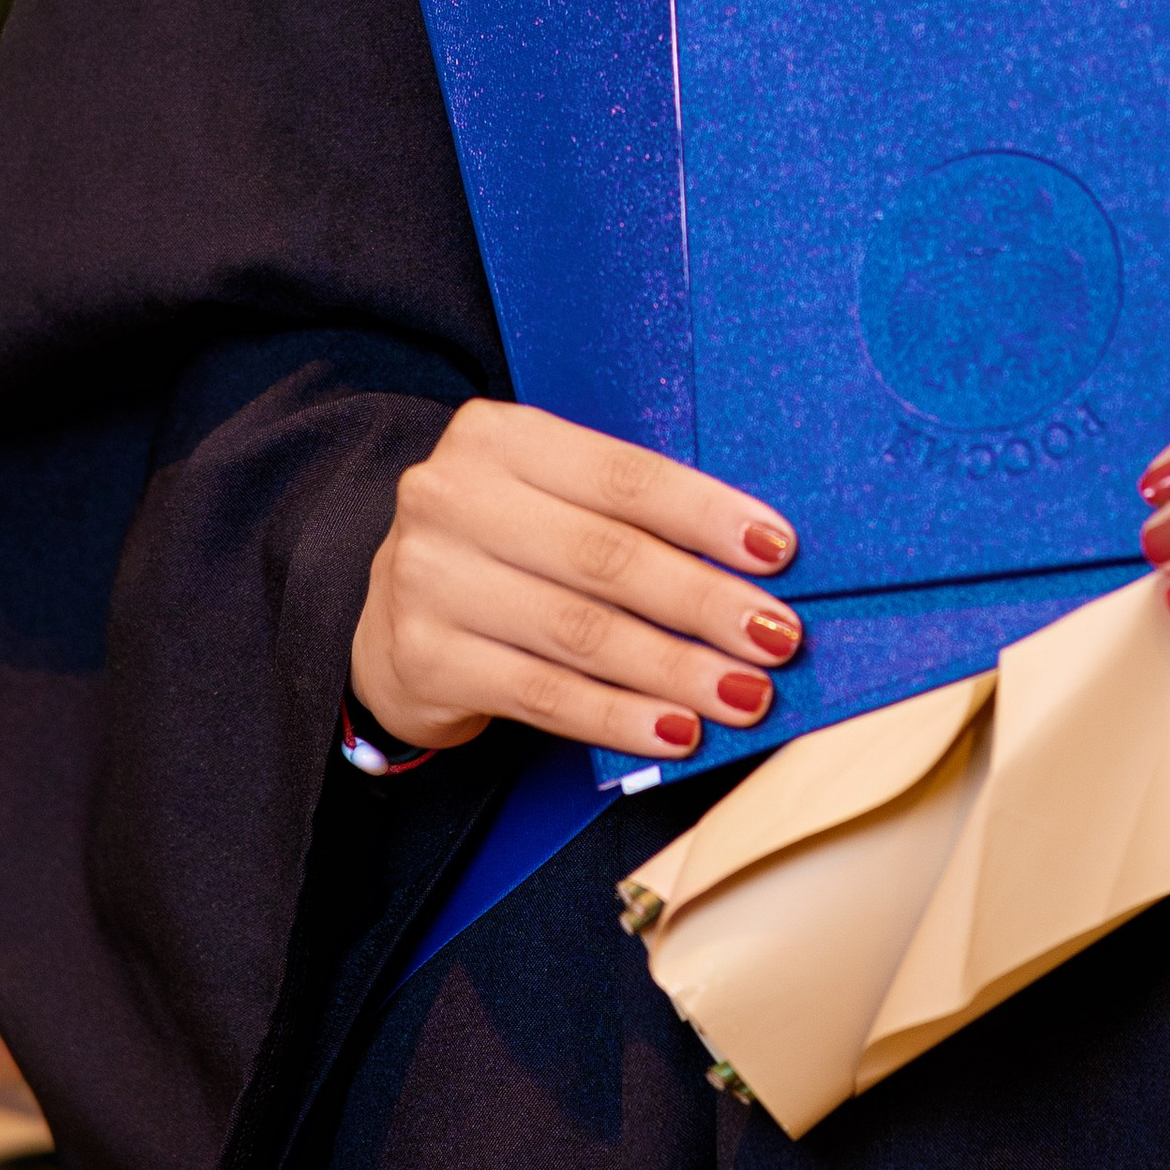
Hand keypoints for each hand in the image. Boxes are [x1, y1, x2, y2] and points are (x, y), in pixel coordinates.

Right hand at [350, 400, 804, 761]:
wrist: (390, 614)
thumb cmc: (508, 548)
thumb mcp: (551, 498)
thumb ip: (628, 511)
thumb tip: (757, 554)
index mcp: (497, 436)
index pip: (622, 476)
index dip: (706, 515)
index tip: (778, 551)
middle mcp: (450, 497)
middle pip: (606, 557)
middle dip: (705, 602)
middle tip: (779, 639)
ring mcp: (426, 580)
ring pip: (580, 633)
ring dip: (676, 669)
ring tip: (744, 694)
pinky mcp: (421, 660)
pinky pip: (543, 695)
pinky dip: (620, 718)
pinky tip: (675, 732)